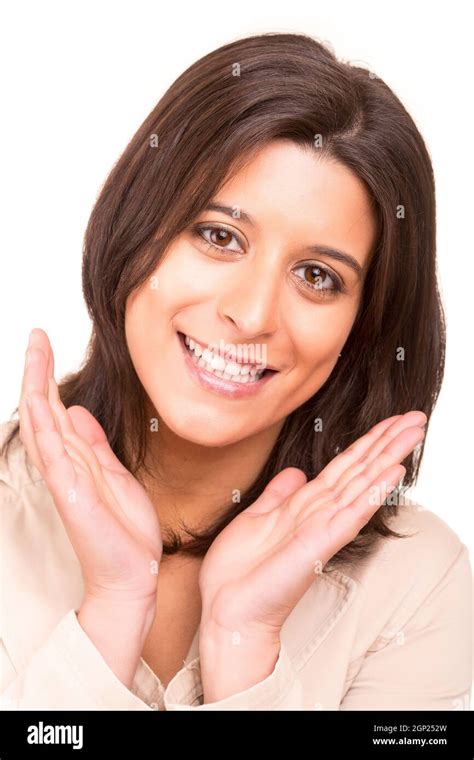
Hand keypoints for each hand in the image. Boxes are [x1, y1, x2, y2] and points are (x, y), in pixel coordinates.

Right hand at [19, 328, 162, 685]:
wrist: (131, 573)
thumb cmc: (123, 528)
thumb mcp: (113, 474)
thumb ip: (94, 444)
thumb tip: (78, 411)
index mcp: (75, 457)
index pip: (55, 408)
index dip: (48, 375)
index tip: (44, 341)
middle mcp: (64, 464)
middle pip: (43, 409)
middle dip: (38, 370)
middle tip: (35, 334)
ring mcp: (65, 479)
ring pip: (43, 425)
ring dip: (37, 387)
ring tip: (34, 352)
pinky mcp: (72, 495)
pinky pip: (54, 456)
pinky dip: (46, 428)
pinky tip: (42, 403)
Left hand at [198, 411, 426, 642]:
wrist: (226, 608)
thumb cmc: (239, 570)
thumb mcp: (258, 517)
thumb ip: (280, 494)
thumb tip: (297, 472)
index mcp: (305, 504)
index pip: (345, 466)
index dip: (368, 442)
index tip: (392, 420)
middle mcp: (320, 513)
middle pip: (360, 469)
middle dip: (388, 442)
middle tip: (417, 417)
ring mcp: (322, 528)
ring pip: (362, 485)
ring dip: (388, 458)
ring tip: (413, 433)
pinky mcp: (319, 545)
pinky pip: (350, 514)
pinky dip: (372, 493)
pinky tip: (392, 473)